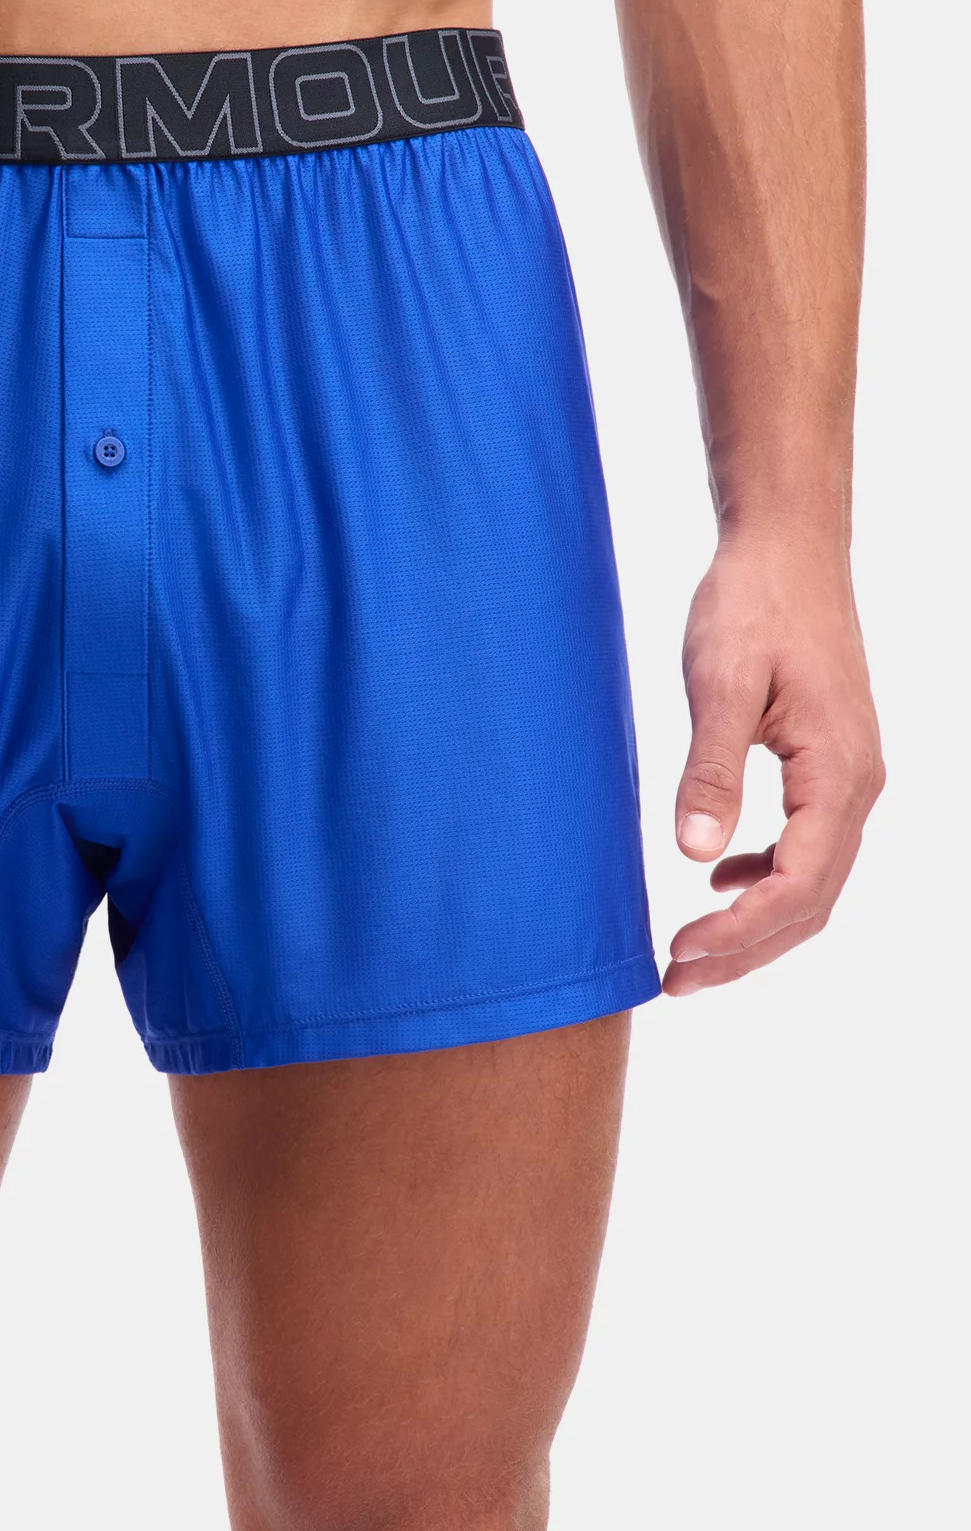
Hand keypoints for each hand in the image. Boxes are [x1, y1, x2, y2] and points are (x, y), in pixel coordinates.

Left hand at [665, 533, 882, 994]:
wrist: (788, 549)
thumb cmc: (754, 604)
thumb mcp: (721, 682)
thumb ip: (711, 768)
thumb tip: (696, 853)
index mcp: (838, 772)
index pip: (799, 884)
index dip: (740, 933)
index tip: (678, 955)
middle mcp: (858, 785)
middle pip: (812, 901)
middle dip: (745, 949)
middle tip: (673, 981)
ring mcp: (849, 777)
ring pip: (813, 880)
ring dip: (755, 923)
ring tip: (688, 951)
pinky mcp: (830, 765)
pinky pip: (809, 847)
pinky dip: (767, 879)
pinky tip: (719, 879)